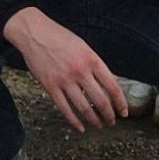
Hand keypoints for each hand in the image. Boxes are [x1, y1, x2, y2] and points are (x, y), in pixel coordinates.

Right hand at [4, 7, 129, 132]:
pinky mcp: (50, 86)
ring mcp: (64, 80)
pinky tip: (80, 127)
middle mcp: (80, 71)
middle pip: (100, 101)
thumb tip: (110, 82)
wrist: (34, 32)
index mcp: (92, 60)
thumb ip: (96, 65)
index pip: (113, 87)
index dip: (121, 103)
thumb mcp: (84, 46)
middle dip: (109, 115)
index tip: (124, 111)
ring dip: (94, 120)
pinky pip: (64, 109)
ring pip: (84, 108)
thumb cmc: (59, 37)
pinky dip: (74, 121)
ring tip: (99, 125)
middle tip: (112, 121)